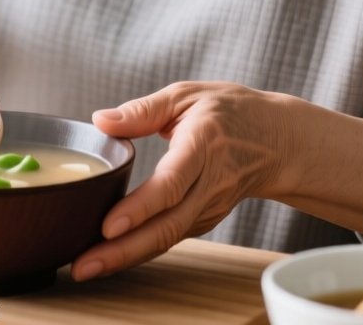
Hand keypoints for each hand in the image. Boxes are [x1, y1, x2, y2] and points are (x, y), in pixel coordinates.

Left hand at [71, 82, 295, 281]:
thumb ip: (144, 109)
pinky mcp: (205, 219)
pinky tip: (108, 257)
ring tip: (85, 267)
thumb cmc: (230, 112)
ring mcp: (209, 206)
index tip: (109, 226)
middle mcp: (209, 183)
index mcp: (203, 145)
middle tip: (83, 265)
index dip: (141, 208)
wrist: (279, 142)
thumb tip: (101, 120)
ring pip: (167, 238)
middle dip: (123, 250)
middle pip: (167, 225)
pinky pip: (170, 238)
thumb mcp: (187, 96)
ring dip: (126, 256)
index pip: (171, 183)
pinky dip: (139, 250)